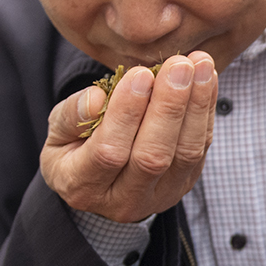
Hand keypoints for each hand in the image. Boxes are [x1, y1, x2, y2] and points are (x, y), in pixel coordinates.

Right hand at [39, 54, 216, 223]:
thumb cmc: (75, 146)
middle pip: (153, 156)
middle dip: (168, 107)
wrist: (101, 180)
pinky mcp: (185, 182)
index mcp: (83, 186)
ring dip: (196, 105)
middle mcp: (123, 200)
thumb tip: (97, 98)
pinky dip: (206, 110)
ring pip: (185, 153)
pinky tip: (207, 77)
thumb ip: (71, 115)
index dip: (126, 113)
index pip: (109, 153)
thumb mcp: (58, 131)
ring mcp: (159, 195)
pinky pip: (201, 147)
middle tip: (179, 65)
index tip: (140, 74)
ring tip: (200, 65)